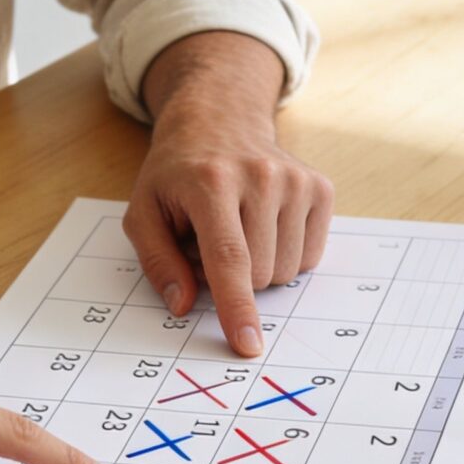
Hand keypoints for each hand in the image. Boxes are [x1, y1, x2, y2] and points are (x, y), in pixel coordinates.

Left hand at [126, 38, 332, 357]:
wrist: (219, 119)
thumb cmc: (177, 173)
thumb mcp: (143, 211)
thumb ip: (157, 261)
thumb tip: (183, 304)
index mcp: (211, 182)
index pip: (229, 259)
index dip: (237, 307)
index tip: (247, 344)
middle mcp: (261, 177)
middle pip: (259, 274)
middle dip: (232, 278)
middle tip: (209, 242)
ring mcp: (296, 180)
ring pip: (287, 271)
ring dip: (258, 267)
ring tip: (236, 229)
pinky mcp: (320, 188)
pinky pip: (309, 257)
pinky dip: (283, 254)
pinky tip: (264, 224)